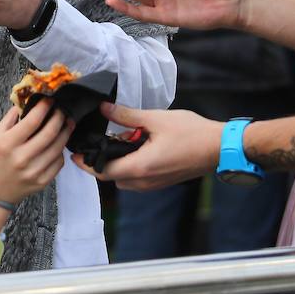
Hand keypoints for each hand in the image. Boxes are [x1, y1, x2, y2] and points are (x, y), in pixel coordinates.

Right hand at [0, 100, 73, 233]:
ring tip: (67, 123)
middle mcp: (22, 158)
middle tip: (62, 110)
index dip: (44, 108)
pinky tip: (59, 143)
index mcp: (7, 144)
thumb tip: (25, 103)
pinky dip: (61, 151)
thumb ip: (10, 120)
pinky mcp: (42, 182)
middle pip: (49, 133)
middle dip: (59, 117)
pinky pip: (58, 163)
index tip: (49, 100)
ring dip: (65, 132)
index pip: (32, 121)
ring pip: (58, 147)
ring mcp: (34, 172)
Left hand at [74, 102, 220, 191]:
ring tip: (114, 143)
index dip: (86, 163)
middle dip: (99, 163)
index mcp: (140, 167)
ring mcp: (154, 185)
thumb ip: (126, 115)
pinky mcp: (162, 182)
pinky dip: (129, 167)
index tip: (74, 153)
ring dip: (115, 165)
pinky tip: (133, 148)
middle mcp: (145, 182)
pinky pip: (137, 179)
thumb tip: (104, 108)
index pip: (103, 172)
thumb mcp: (155, 119)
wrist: (220, 147)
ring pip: (124, 180)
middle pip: (111, 178)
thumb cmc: (192, 133)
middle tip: (92, 144)